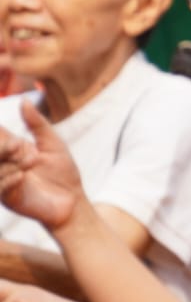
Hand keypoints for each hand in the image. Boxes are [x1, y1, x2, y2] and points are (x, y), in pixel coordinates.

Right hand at [0, 101, 88, 229]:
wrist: (73, 199)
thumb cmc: (63, 171)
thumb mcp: (53, 144)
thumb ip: (37, 124)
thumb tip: (24, 101)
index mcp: (12, 149)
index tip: (11, 141)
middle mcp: (4, 164)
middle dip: (3, 147)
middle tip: (18, 146)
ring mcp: (4, 180)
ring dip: (11, 164)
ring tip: (31, 163)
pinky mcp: (8, 198)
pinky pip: (0, 187)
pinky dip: (8, 179)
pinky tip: (21, 176)